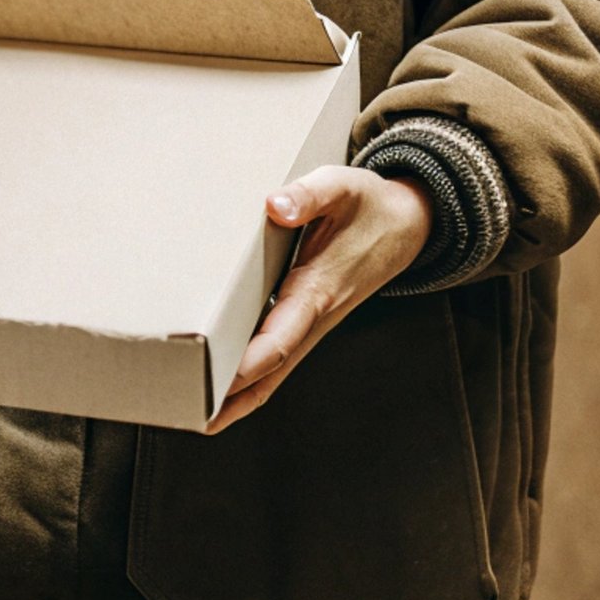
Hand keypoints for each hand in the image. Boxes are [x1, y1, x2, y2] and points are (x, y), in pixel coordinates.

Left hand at [208, 165, 433, 434]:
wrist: (410, 223)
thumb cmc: (368, 204)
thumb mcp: (342, 185)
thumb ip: (309, 194)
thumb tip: (275, 206)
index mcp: (319, 289)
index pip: (280, 337)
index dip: (248, 363)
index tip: (214, 381)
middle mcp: (315, 316)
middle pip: (272, 370)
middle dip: (233, 396)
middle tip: (188, 413)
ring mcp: (313, 324)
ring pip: (275, 373)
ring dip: (239, 397)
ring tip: (195, 415)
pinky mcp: (309, 321)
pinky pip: (279, 360)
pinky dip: (252, 381)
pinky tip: (224, 390)